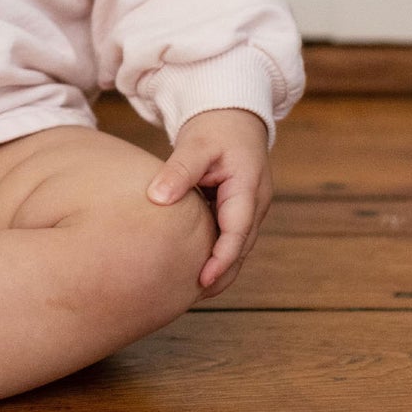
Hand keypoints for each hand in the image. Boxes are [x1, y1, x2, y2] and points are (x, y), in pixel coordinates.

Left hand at [146, 108, 272, 296]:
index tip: (202, 279)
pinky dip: (216, 253)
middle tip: (192, 296)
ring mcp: (249, 208)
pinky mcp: (237, 208)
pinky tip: (194, 266)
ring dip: (220, 267)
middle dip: (222, 273)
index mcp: (248, 189)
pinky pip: (229, 236)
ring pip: (237, 245)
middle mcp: (254, 203)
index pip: (237, 232)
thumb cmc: (215, 129)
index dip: (222, 259)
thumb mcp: (195, 144)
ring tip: (191, 290)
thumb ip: (179, 170)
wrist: (233, 116)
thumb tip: (157, 198)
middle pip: (240, 247)